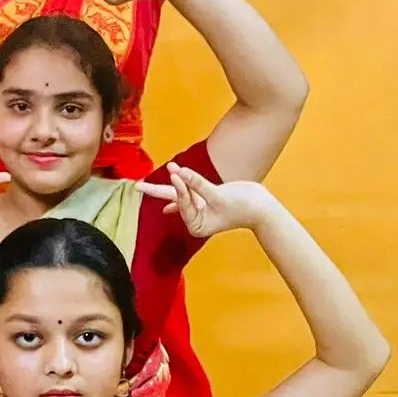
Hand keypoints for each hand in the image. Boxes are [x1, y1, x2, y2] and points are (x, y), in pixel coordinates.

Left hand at [138, 167, 272, 238]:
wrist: (261, 207)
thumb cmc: (242, 205)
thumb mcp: (218, 195)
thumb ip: (197, 184)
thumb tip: (178, 172)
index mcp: (196, 224)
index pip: (182, 203)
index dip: (179, 188)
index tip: (175, 171)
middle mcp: (195, 219)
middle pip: (172, 201)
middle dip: (155, 193)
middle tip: (136, 186)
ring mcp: (200, 209)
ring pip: (178, 195)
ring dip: (167, 187)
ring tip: (143, 186)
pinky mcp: (205, 199)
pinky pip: (187, 194)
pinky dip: (178, 192)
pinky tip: (165, 201)